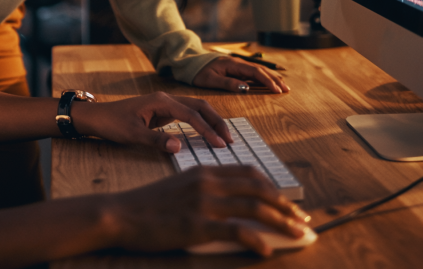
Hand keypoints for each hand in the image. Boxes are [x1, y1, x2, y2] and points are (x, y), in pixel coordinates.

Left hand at [72, 92, 231, 152]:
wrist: (97, 117)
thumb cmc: (112, 124)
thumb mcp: (132, 135)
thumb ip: (156, 140)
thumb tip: (179, 146)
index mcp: (161, 101)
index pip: (192, 115)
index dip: (207, 130)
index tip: (221, 145)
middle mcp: (167, 98)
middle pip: (200, 106)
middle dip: (216, 122)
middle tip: (230, 140)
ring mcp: (166, 104)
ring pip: (196, 108)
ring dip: (211, 121)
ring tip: (223, 137)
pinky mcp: (163, 111)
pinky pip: (188, 114)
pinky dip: (201, 122)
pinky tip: (207, 133)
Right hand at [103, 166, 308, 255]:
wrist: (120, 213)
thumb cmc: (148, 204)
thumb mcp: (180, 186)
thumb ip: (206, 189)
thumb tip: (231, 204)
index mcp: (206, 170)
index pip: (250, 173)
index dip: (273, 187)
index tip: (287, 202)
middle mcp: (209, 182)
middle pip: (259, 189)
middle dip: (285, 206)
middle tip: (302, 220)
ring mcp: (204, 203)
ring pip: (254, 208)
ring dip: (281, 222)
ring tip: (297, 234)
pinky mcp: (197, 225)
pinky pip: (236, 232)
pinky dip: (256, 241)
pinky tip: (266, 251)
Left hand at [192, 56, 288, 93]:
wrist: (191, 62)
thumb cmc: (199, 72)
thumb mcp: (210, 80)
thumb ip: (228, 83)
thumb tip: (245, 88)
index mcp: (233, 64)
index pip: (255, 72)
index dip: (268, 81)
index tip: (277, 90)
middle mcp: (238, 63)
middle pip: (261, 70)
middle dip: (275, 79)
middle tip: (286, 89)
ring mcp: (238, 65)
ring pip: (259, 70)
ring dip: (272, 77)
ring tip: (284, 86)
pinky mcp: (237, 68)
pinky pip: (254, 72)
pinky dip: (264, 77)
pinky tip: (270, 82)